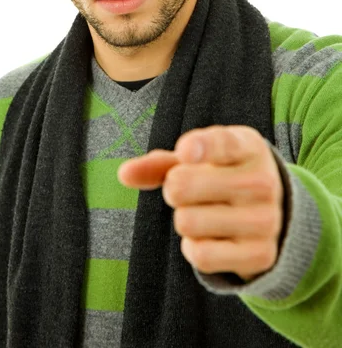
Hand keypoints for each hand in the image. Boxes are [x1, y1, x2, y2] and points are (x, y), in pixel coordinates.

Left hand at [118, 125, 283, 280]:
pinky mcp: (261, 255)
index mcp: (248, 147)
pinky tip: (211, 236)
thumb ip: (162, 163)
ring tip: (205, 212)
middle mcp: (263, 181)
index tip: (185, 152)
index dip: (200, 147)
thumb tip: (124, 174)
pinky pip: (200, 255)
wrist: (274, 213)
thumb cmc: (224, 175)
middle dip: (172, 189)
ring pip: (186, 222)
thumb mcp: (200, 159)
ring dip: (184, 219)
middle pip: (181, 186)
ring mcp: (265, 220)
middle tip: (187, 189)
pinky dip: (194, 247)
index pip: (223, 144)